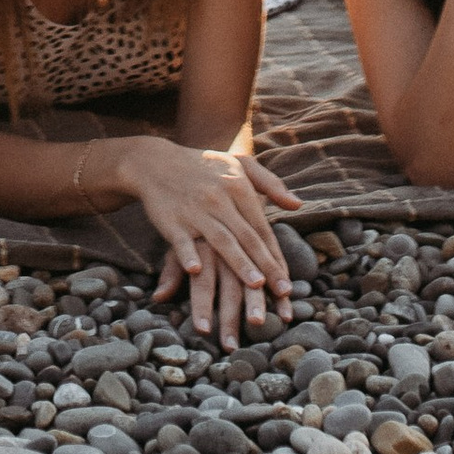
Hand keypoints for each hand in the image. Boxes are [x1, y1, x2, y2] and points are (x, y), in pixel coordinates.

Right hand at [127, 137, 303, 340]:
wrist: (155, 161)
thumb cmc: (203, 167)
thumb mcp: (239, 165)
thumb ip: (270, 184)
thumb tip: (299, 205)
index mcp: (238, 188)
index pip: (262, 229)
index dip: (276, 257)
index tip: (288, 285)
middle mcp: (220, 200)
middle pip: (247, 237)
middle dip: (266, 266)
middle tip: (282, 292)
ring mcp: (196, 210)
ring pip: (222, 240)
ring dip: (239, 263)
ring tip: (255, 286)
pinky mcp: (172, 220)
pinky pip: (182, 240)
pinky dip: (188, 255)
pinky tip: (196, 271)